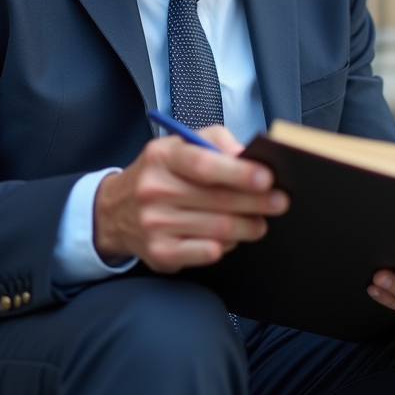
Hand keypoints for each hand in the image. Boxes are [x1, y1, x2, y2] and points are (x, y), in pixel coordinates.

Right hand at [93, 126, 289, 272]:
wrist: (115, 210)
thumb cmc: (160, 174)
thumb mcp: (179, 145)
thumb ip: (214, 141)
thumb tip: (246, 155)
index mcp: (162, 157)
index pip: (203, 165)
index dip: (239, 172)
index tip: (266, 178)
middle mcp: (154, 190)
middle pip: (218, 200)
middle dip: (257, 203)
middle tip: (279, 202)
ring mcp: (155, 224)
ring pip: (218, 229)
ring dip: (247, 226)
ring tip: (259, 221)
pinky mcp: (161, 253)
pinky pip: (207, 252)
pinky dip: (226, 245)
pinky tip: (230, 237)